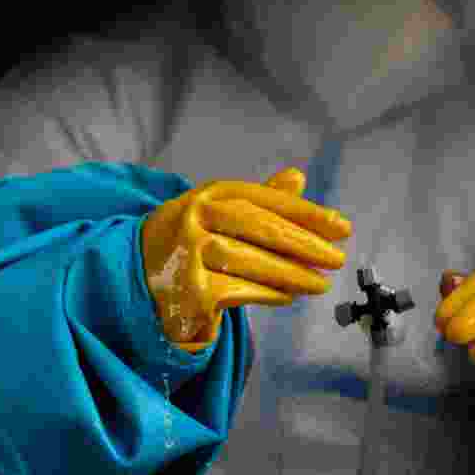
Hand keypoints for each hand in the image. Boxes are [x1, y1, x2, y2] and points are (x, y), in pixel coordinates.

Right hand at [142, 167, 351, 349]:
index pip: (267, 200)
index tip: (342, 228)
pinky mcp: (189, 288)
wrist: (133, 276)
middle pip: (263, 228)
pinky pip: (240, 290)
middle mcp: (196, 217)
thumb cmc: (188, 241)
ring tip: (320, 284)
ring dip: (294, 275)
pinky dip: (269, 294)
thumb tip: (298, 177)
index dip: (308, 214)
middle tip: (337, 259)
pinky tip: (289, 296)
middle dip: (307, 245)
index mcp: (210, 194)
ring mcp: (189, 252)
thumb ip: (259, 200)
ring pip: (254, 262)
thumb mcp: (218, 213)